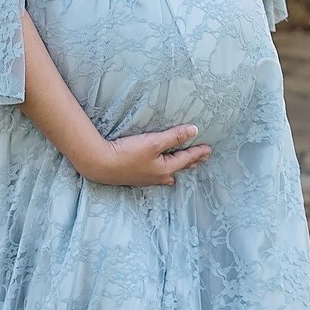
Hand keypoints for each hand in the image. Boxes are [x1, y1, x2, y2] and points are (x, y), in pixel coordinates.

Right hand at [80, 123, 210, 186]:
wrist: (101, 165)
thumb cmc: (128, 153)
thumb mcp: (154, 142)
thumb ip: (175, 136)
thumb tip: (194, 131)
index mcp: (166, 168)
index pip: (186, 158)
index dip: (198, 152)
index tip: (209, 149)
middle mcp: (158, 177)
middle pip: (179, 168)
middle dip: (190, 162)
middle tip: (201, 160)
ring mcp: (146, 179)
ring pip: (167, 174)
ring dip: (177, 168)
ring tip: (182, 168)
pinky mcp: (136, 177)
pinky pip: (156, 176)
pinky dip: (164, 171)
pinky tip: (159, 173)